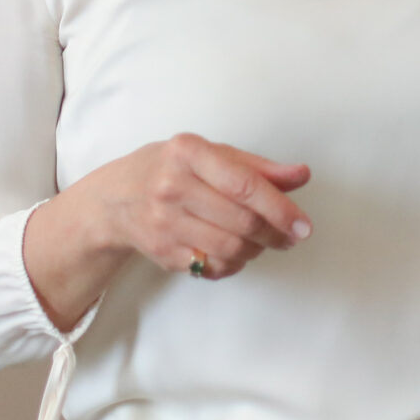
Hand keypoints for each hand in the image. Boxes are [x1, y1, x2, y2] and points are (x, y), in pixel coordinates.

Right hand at [29, 134, 310, 325]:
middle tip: (290, 236)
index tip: (303, 225)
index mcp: (188, 153)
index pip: (243, 184)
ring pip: (229, 248)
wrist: (116, 198)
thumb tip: (301, 175)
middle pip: (240, 221)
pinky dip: (233, 264)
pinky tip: (236, 252)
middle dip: (274, 233)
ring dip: (256, 250)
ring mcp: (164, 222)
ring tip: (261, 241)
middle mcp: (172, 187)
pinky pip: (212, 267)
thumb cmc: (172, 168)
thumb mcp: (211, 154)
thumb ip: (257, 167)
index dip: (279, 208)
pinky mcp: (163, 252)